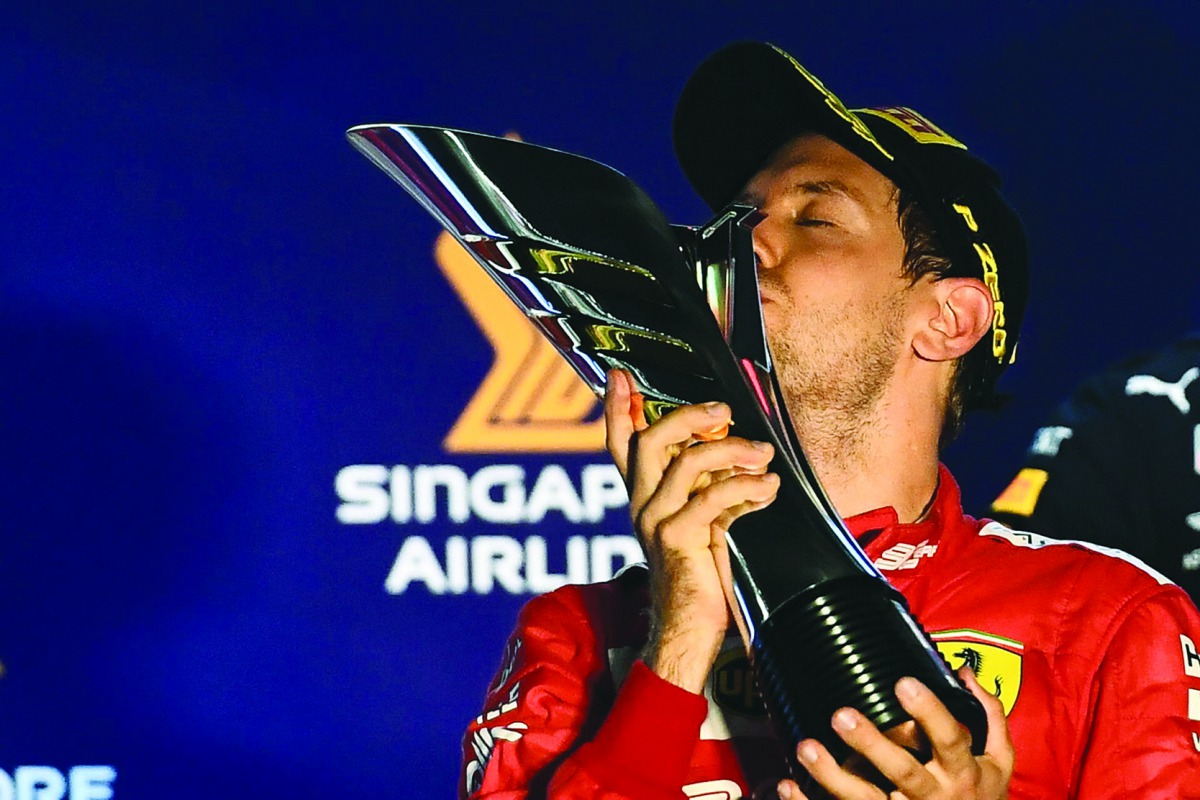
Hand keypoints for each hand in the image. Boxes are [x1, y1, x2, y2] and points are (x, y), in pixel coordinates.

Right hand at [604, 370, 779, 691]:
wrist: (689, 632)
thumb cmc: (701, 578)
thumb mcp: (701, 523)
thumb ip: (703, 488)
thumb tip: (730, 446)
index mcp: (642, 499)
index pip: (619, 445)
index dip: (616, 409)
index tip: (619, 375)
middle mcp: (641, 507)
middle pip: (651, 441)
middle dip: (689, 416)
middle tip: (724, 410)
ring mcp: (655, 523)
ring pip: (686, 463)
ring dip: (733, 451)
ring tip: (765, 456)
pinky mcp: (677, 540)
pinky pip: (713, 498)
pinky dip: (748, 488)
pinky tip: (770, 489)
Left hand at [777, 668, 1012, 799]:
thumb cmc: (983, 798)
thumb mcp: (999, 762)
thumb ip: (988, 716)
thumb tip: (965, 673)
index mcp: (962, 772)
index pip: (948, 739)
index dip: (929, 712)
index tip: (903, 683)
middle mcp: (934, 796)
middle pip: (902, 772)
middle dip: (872, 745)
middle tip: (841, 716)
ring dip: (833, 776)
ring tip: (806, 748)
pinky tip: (788, 785)